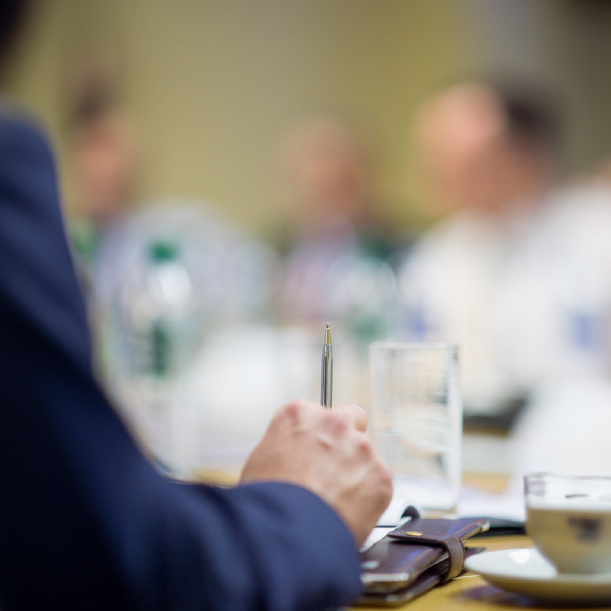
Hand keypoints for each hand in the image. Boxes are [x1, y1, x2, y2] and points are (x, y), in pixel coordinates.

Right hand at [240, 399, 392, 545]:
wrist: (287, 532)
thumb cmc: (268, 501)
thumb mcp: (261, 460)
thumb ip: (286, 445)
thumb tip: (292, 456)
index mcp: (301, 414)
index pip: (317, 413)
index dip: (315, 437)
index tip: (312, 452)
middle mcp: (334, 423)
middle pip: (351, 419)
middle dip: (346, 439)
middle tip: (333, 469)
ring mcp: (361, 447)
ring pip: (367, 454)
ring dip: (357, 471)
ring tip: (336, 500)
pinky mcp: (380, 475)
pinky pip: (378, 482)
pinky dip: (369, 497)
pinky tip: (348, 512)